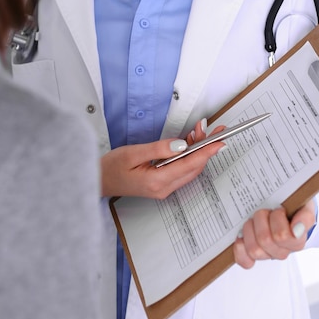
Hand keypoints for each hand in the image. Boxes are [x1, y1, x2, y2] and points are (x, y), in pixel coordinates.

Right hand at [101, 119, 225, 198]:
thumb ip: (159, 149)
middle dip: (205, 147)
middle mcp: (164, 188)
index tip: (220, 141)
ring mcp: (164, 188)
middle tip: (212, 129)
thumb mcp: (133, 153)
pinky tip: (189, 143)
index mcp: (157, 181)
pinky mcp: (162, 185)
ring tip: (199, 131)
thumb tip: (182, 144)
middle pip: (193, 167)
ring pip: (189, 168)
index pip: (189, 164)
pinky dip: (189, 156)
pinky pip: (181, 170)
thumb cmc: (111, 167)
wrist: (99, 181)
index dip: (207, 151)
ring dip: (197, 150)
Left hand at [233, 200, 316, 268]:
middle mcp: (282, 251)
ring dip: (250, 229)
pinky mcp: (251, 256)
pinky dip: (240, 248)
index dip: (277, 218)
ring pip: (254, 249)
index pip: (283, 236)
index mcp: (296, 241)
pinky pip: (244, 260)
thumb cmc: (293, 209)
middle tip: (265, 211)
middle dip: (261, 219)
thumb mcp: (304, 207)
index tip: (280, 208)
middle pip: (265, 240)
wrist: (284, 212)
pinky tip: (241, 236)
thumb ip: (306, 217)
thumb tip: (297, 228)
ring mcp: (266, 254)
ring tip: (254, 220)